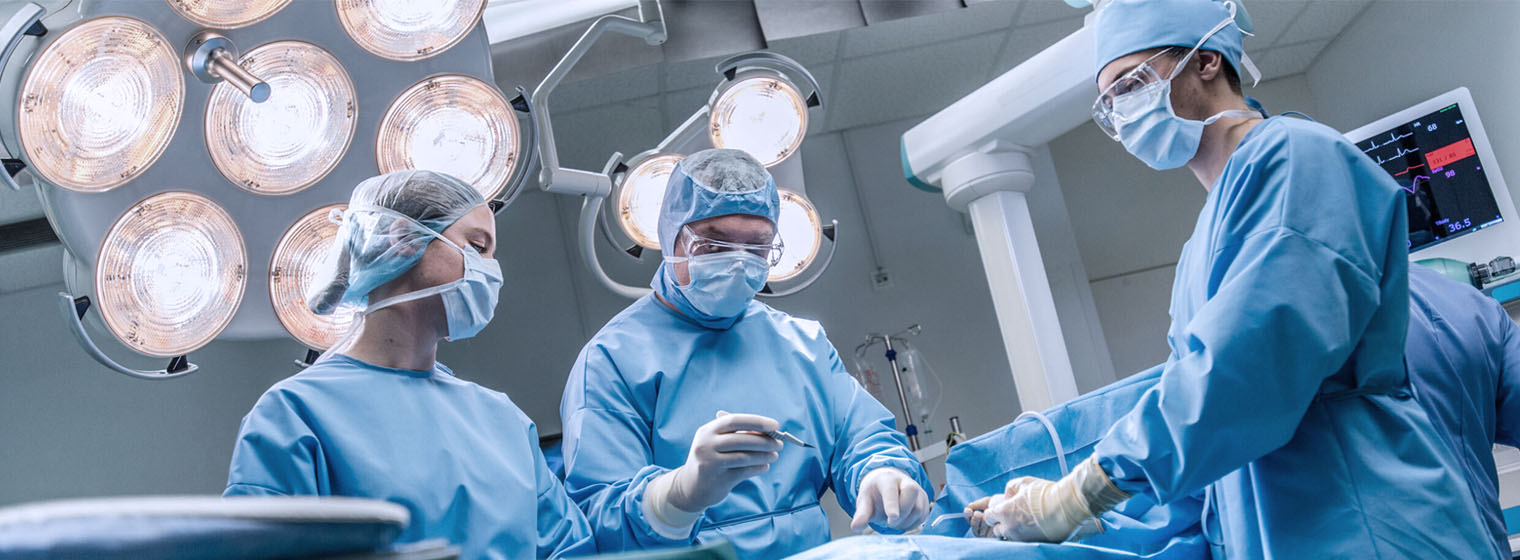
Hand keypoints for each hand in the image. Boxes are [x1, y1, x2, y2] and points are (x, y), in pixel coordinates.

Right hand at [665, 412, 782, 511]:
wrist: (690, 487)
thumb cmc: (710, 459)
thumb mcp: (716, 442)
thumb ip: (737, 434)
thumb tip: (768, 428)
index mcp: (707, 431)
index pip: (734, 420)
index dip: (756, 421)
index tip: (775, 425)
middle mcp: (706, 445)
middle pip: (741, 439)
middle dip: (764, 441)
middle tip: (779, 443)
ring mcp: (710, 463)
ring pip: (744, 457)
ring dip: (764, 456)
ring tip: (774, 456)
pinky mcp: (717, 479)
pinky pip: (743, 472)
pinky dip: (758, 468)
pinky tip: (765, 467)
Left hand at [850, 467, 930, 532]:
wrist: (886, 487)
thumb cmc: (875, 494)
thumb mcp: (864, 502)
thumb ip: (861, 515)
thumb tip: (855, 527)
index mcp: (887, 479)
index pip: (891, 490)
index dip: (892, 504)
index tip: (891, 517)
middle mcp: (905, 481)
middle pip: (911, 493)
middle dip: (901, 513)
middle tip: (889, 522)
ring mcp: (917, 490)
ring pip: (918, 508)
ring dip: (906, 521)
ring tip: (893, 522)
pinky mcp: (924, 500)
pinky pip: (923, 516)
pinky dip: (912, 524)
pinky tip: (902, 522)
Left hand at [963, 457, 1127, 542]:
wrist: (1065, 507)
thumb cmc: (1044, 493)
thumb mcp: (1024, 483)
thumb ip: (1011, 488)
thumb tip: (1007, 495)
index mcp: (1004, 512)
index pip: (988, 516)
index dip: (993, 513)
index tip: (1000, 510)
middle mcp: (1009, 528)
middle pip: (997, 531)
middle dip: (1001, 524)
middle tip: (1012, 518)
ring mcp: (1021, 538)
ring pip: (1009, 538)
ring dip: (1012, 532)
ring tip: (1023, 524)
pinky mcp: (1033, 544)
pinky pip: (1023, 543)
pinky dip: (1025, 537)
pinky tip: (1033, 529)